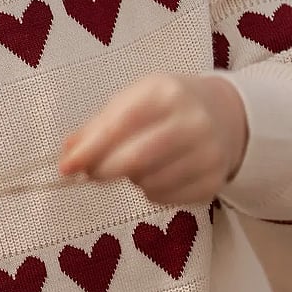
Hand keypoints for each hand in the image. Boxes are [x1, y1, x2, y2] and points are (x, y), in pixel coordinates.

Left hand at [59, 73, 247, 204]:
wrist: (225, 116)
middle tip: (92, 173)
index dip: (91, 149)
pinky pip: (164, 198)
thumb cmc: (168, 107)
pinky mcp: (212, 182)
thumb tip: (68, 153)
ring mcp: (207, 154)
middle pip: (136, 159)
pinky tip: (158, 174)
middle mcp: (193, 122)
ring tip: (140, 164)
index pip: (122, 124)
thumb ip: (98, 126)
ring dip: (131, 179)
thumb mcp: (134, 100)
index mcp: (168, 93)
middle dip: (104, 171)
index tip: (66, 167)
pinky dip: (150, 191)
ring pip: (148, 183)